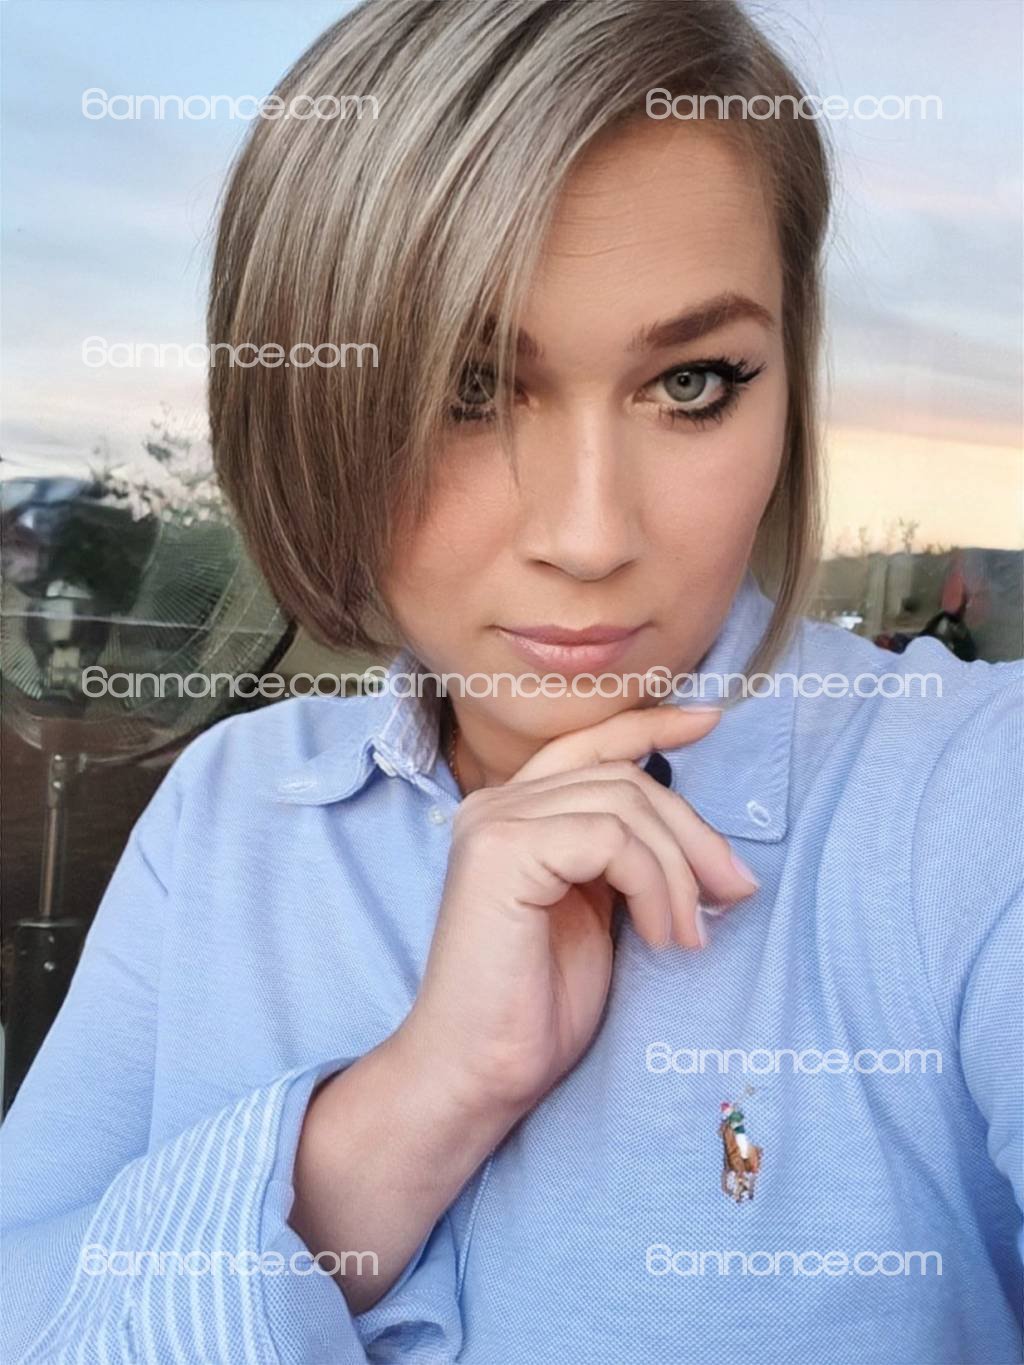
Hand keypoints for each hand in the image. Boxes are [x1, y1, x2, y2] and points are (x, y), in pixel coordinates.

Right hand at [398, 704, 758, 1121]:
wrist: (479, 1071)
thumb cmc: (536, 1006)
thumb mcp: (597, 912)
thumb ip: (622, 858)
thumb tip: (705, 839)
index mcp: (514, 812)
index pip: (589, 744)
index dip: (651, 724)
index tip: (709, 721)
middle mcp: (494, 804)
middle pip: (625, 777)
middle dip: (694, 834)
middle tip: (734, 895)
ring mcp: (493, 822)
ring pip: (626, 803)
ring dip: (679, 872)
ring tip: (688, 936)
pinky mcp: (501, 851)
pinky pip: (612, 838)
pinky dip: (654, 885)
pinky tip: (661, 937)